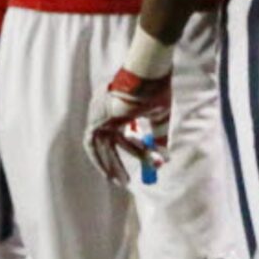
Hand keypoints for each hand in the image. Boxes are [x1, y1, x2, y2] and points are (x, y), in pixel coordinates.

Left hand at [86, 66, 171, 185]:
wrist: (145, 76)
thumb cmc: (155, 90)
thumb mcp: (160, 117)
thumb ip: (159, 137)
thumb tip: (164, 159)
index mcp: (121, 104)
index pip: (121, 130)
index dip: (130, 147)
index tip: (142, 158)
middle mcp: (106, 110)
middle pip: (109, 142)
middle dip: (116, 162)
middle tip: (125, 181)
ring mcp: (99, 114)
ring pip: (102, 146)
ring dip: (111, 165)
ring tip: (124, 182)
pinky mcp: (95, 120)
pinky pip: (93, 146)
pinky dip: (99, 160)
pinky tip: (109, 174)